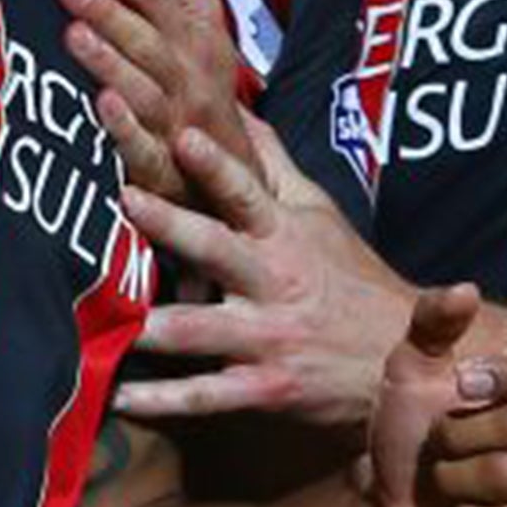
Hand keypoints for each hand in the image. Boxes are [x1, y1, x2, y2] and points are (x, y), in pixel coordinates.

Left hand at [58, 0, 252, 199]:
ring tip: (75, 27)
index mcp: (207, 42)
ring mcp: (180, 121)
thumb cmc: (205, 107)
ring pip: (146, 81)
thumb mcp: (204, 43)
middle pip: (156, 23)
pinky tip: (101, 103)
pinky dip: (124, 126)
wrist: (236, 195)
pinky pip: (142, 146)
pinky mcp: (162, 168)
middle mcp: (196, 75)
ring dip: (112, 54)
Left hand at [114, 116, 415, 431]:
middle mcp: (272, 281)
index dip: (215, 164)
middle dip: (170, 224)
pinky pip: (206, 396)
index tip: (181, 135)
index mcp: (284, 234)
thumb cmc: (348, 275)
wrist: (401, 356)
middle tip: (125, 200)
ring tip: (105, 320)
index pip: (246, 192)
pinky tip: (121, 396)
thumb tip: (235, 106)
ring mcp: (266, 338)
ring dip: (152, 325)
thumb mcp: (318, 212)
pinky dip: (163, 400)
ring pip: (201, 328)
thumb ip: (273, 162)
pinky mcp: (263, 389)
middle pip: (214, 248)